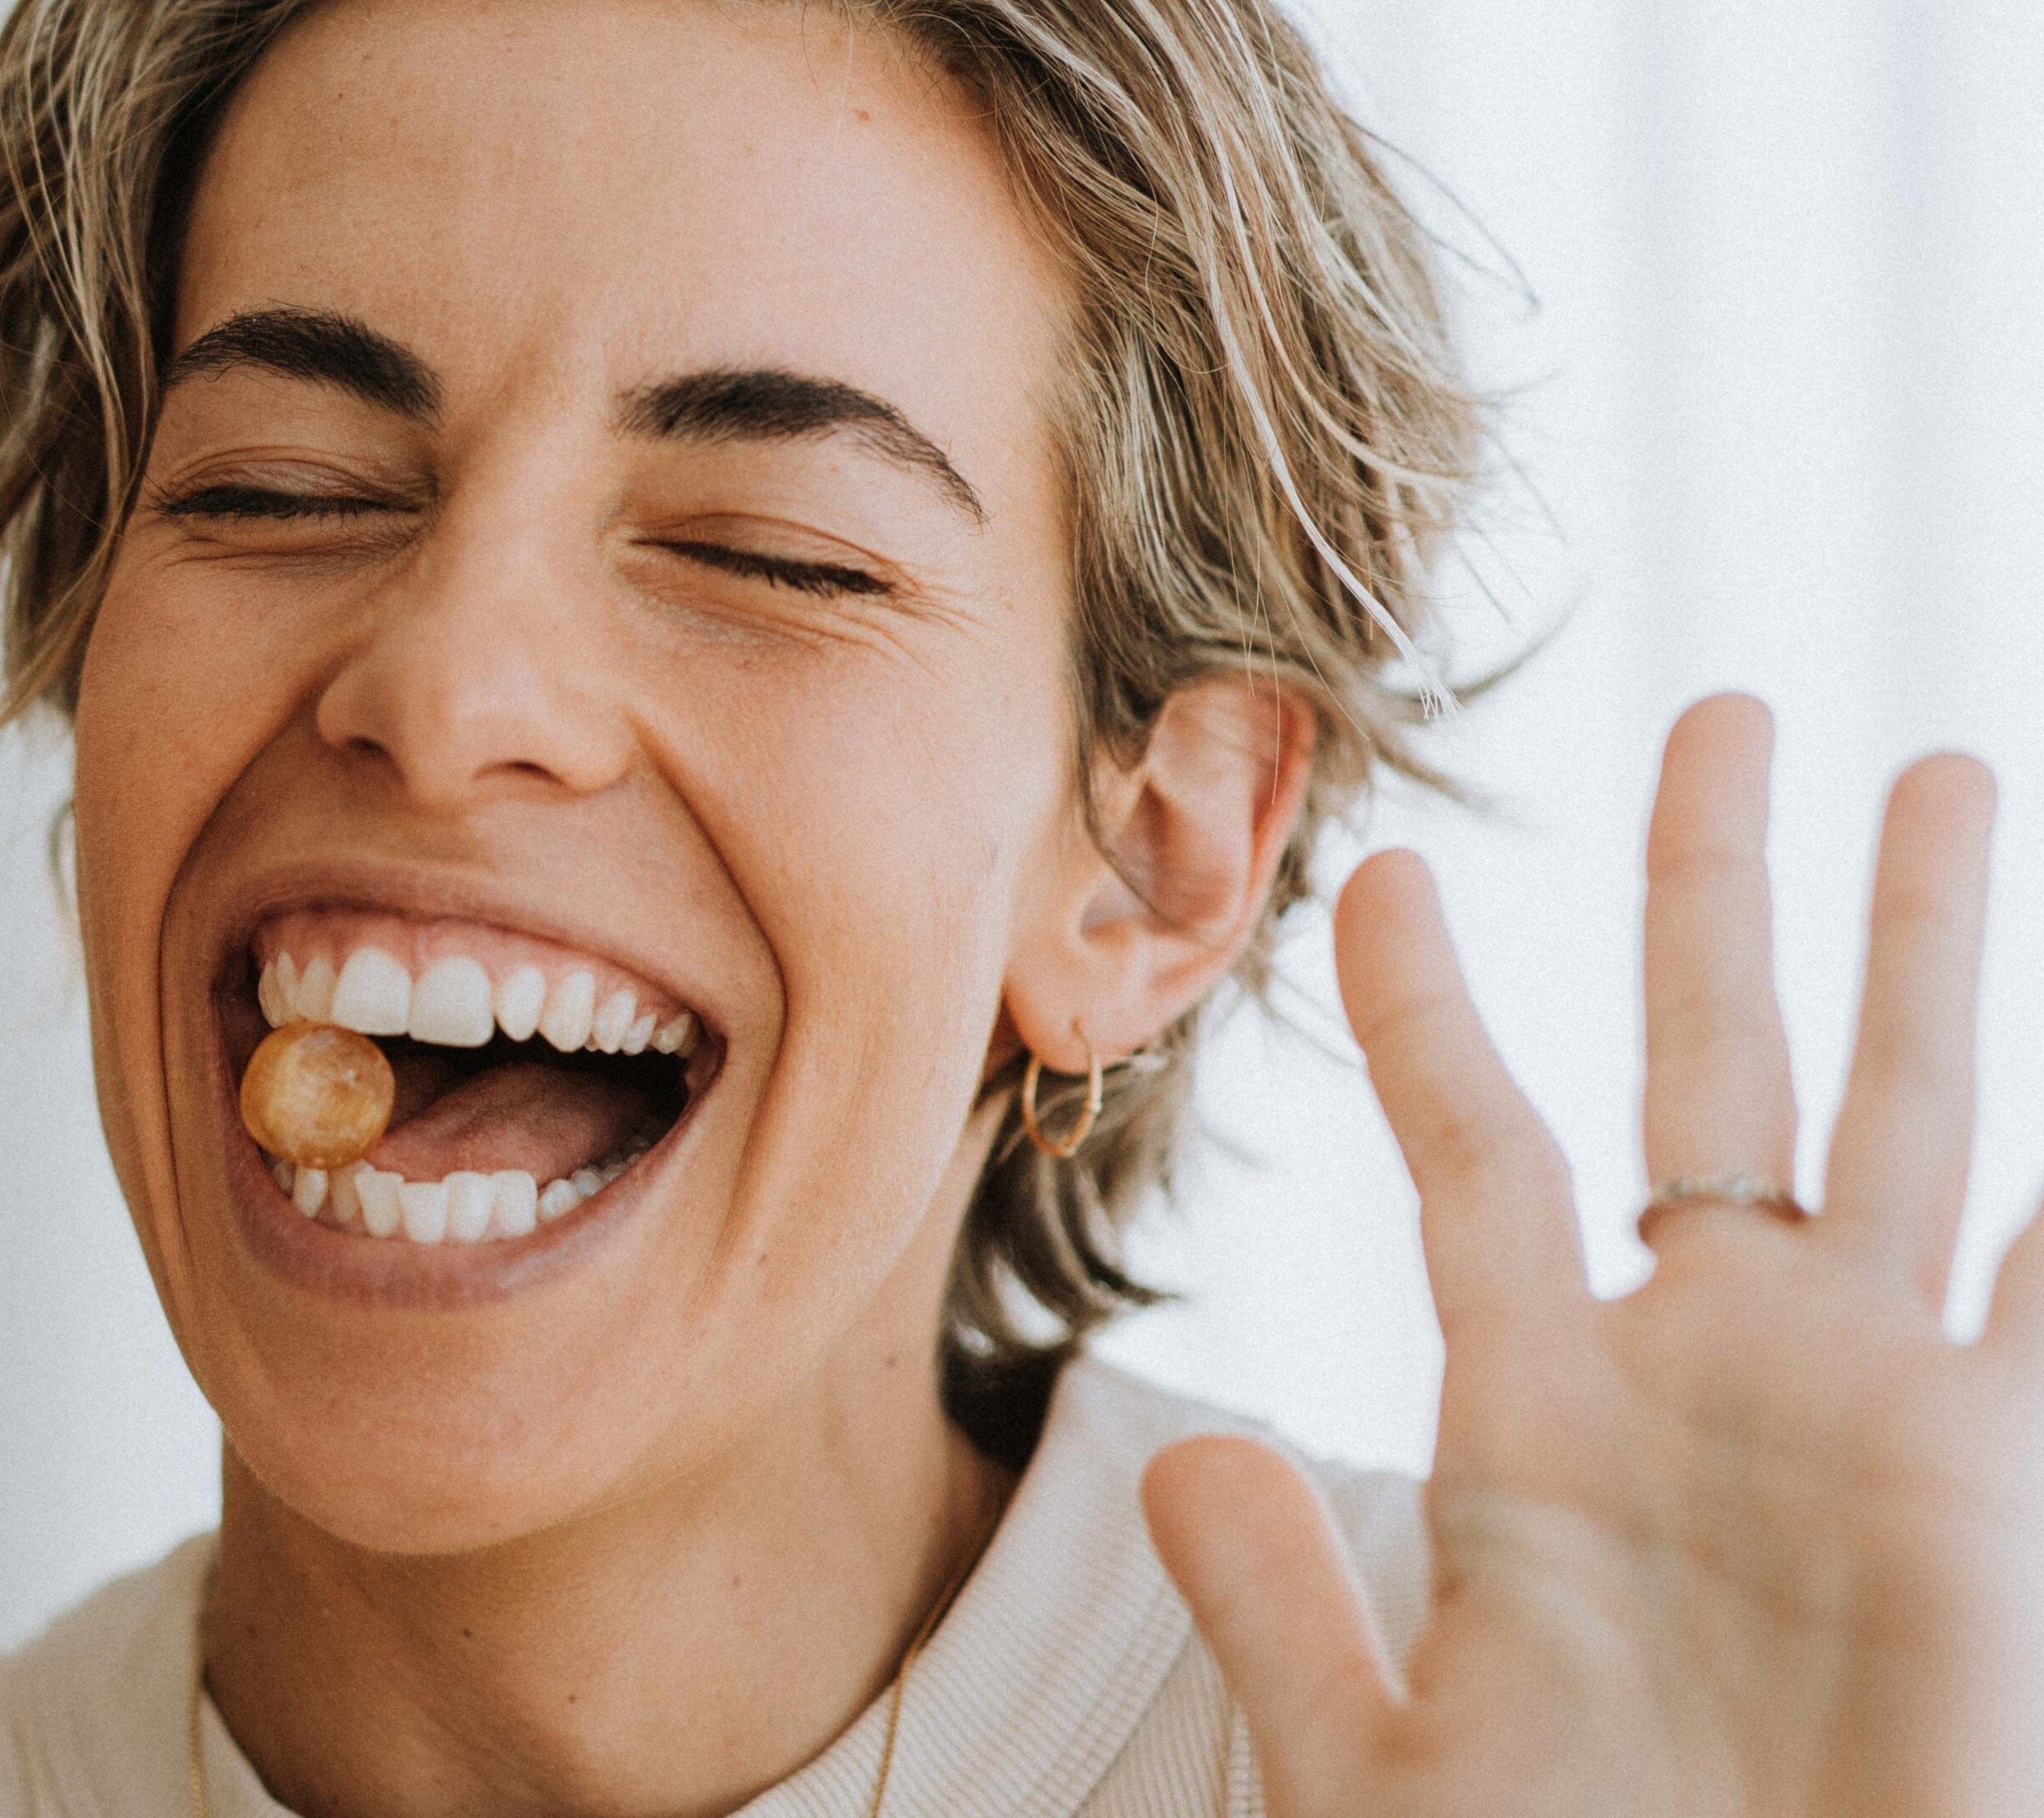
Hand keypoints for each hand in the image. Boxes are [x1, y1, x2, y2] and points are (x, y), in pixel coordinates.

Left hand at [1143, 696, 2039, 1815]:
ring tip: (1938, 773)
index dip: (1433, 1016)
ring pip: (1904, 1120)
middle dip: (1719, 892)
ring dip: (1921, 951)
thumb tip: (1170, 1449)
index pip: (1478, 1156)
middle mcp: (1703, 1380)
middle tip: (1723, 708)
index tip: (1387, 875)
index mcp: (1535, 1424)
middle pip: (1712, 1068)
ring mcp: (1863, 1419)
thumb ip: (1276, 1607)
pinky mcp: (1988, 1493)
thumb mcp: (1377, 1771)